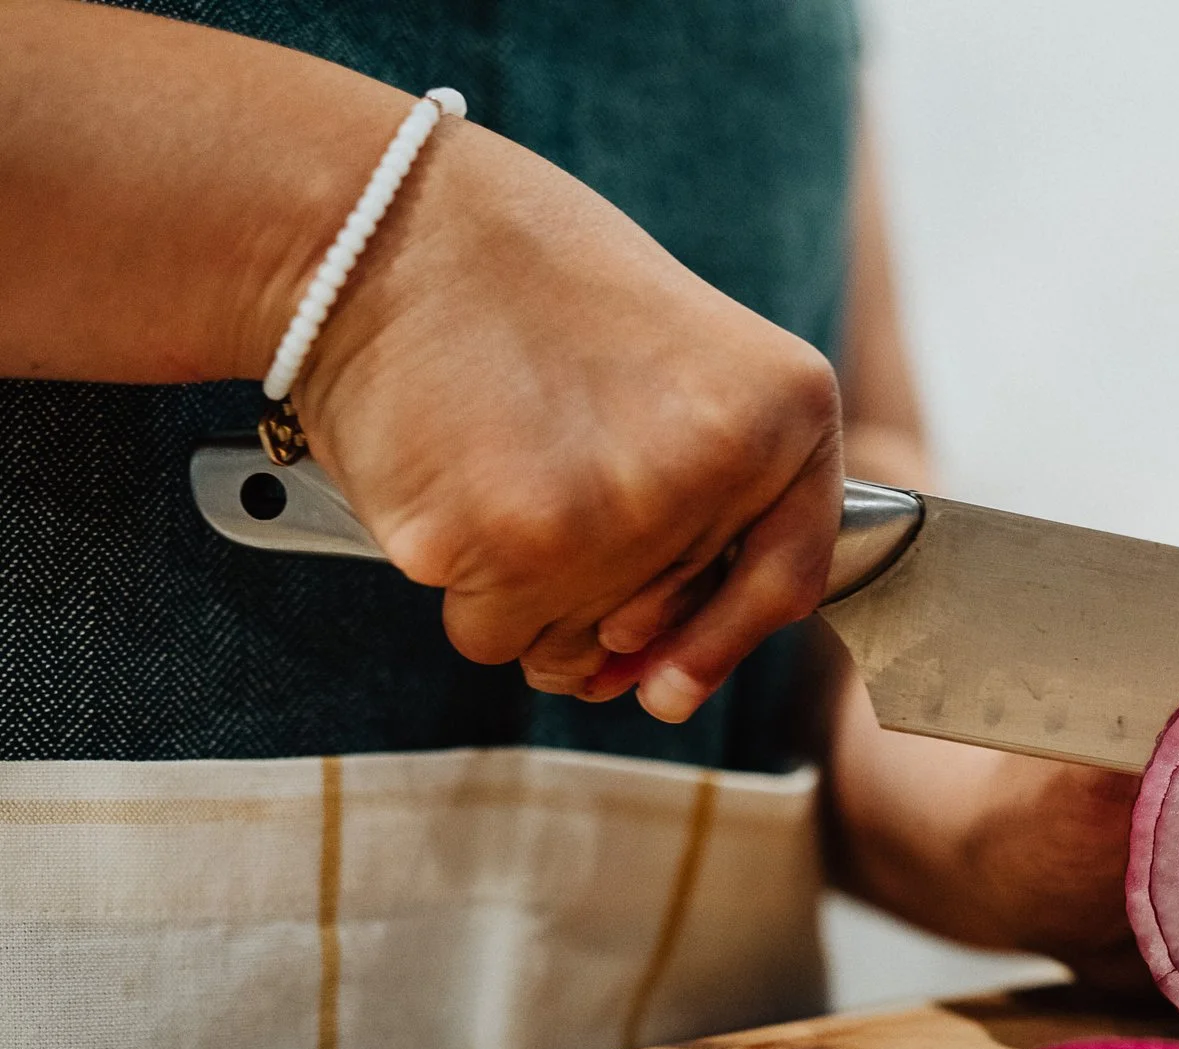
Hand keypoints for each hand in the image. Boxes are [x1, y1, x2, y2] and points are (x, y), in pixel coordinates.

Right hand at [289, 117, 840, 721]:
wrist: (379, 223)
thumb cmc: (531, 287)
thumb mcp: (685, 367)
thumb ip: (712, 509)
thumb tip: (660, 687)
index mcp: (785, 415)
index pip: (789, 581)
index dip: (727, 639)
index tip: (673, 682)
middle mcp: (711, 474)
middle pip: (662, 626)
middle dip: (601, 596)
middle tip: (546, 487)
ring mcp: (608, 519)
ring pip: (575, 649)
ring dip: (528, 599)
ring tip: (499, 474)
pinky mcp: (502, 550)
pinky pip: (494, 636)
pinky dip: (464, 588)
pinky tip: (452, 490)